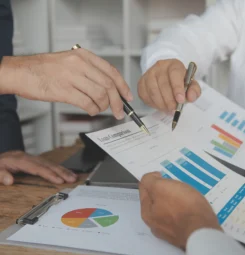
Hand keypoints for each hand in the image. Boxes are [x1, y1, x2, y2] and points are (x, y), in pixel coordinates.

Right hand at [0, 49, 132, 118]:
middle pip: (109, 85)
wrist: (21, 72)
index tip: (128, 97)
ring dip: (104, 107)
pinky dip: (93, 110)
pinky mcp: (64, 90)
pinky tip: (91, 111)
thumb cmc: (45, 69)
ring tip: (100, 109)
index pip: (111, 71)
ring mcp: (72, 76)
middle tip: (120, 112)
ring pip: (100, 95)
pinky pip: (87, 103)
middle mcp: (80, 64)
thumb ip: (89, 72)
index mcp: (84, 56)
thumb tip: (108, 89)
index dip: (123, 86)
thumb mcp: (70, 61)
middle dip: (118, 102)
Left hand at [0, 151, 76, 185]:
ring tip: (73, 176)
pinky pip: (47, 163)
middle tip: (72, 179)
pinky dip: (57, 168)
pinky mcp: (32, 160)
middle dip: (61, 171)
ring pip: (49, 163)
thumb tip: (9, 180)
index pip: (38, 168)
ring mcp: (31, 158)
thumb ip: (0, 175)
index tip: (59, 180)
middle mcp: (27, 157)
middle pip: (47, 164)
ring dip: (62, 170)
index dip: (49, 174)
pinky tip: (64, 172)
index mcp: (19, 160)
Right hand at [138, 59, 200, 110]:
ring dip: (161, 104)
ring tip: (168, 109)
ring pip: (153, 91)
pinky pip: (145, 95)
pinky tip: (160, 105)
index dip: (177, 88)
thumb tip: (191, 97)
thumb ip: (194, 91)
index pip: (174, 73)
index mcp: (174, 65)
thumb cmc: (179, 81)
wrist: (166, 77)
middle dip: (169, 100)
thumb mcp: (190, 84)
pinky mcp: (141, 82)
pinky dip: (153, 104)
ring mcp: (149, 74)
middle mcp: (160, 67)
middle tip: (174, 109)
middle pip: (163, 84)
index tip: (180, 100)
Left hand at [139, 172, 220, 249]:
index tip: (165, 176)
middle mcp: (156, 225)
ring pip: (171, 208)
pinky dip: (186, 209)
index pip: (145, 189)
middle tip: (177, 183)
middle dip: (165, 190)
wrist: (204, 231)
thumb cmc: (182, 206)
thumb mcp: (160, 187)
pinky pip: (183, 216)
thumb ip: (149, 181)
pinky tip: (194, 205)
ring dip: (177, 199)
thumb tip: (151, 179)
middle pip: (158, 200)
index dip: (154, 179)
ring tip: (188, 192)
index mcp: (147, 213)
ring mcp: (171, 231)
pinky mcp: (186, 233)